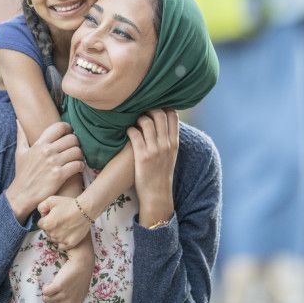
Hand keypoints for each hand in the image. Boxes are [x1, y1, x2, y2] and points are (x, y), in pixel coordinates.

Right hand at [6, 121, 84, 222]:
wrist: (22, 194)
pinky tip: (77, 168)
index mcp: (39, 144)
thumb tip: (18, 122)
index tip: (69, 133)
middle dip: (76, 143)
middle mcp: (47, 151)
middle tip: (74, 148)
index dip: (67, 128)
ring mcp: (54, 163)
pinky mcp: (60, 175)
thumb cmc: (22, 173)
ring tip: (76, 159)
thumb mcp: (20, 152)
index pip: (59, 127)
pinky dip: (80, 166)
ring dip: (79, 155)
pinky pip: (78, 165)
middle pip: (72, 138)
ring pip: (77, 151)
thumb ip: (21, 136)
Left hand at [37, 196, 90, 249]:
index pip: (41, 223)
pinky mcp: (70, 244)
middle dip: (51, 226)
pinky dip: (62, 242)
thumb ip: (41, 207)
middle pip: (47, 231)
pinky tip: (66, 234)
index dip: (46, 218)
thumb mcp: (51, 200)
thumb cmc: (68, 204)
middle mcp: (52, 234)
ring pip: (53, 238)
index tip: (53, 215)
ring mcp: (61, 240)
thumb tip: (41, 214)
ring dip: (56, 234)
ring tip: (65, 225)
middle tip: (60, 219)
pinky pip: (61, 246)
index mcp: (46, 224)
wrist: (85, 210)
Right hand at [42, 239, 93, 302]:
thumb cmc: (80, 276)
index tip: (54, 297)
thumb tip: (58, 302)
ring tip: (49, 286)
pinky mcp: (59, 286)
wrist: (83, 264)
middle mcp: (70, 301)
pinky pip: (45, 291)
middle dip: (48, 298)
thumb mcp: (79, 292)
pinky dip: (45, 288)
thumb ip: (71, 299)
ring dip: (46, 293)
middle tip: (50, 291)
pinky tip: (48, 283)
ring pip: (47, 299)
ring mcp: (65, 294)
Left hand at [127, 109, 178, 226]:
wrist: (157, 194)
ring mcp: (154, 150)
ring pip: (146, 121)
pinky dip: (129, 129)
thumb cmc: (161, 173)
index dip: (163, 108)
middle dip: (149, 110)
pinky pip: (134, 134)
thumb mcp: (171, 155)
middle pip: (159, 114)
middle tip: (142, 114)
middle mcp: (166, 144)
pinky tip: (128, 132)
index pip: (173, 116)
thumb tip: (163, 122)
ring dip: (137, 119)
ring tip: (134, 124)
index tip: (154, 110)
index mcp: (174, 143)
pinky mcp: (142, 156)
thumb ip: (168, 139)